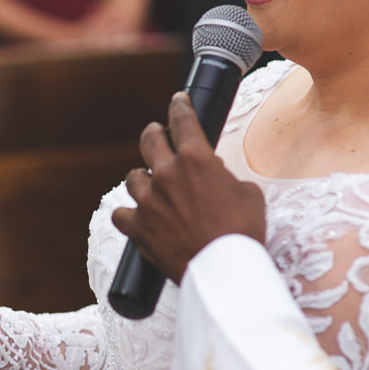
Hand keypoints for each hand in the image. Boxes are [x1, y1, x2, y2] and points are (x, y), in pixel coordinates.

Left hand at [111, 93, 265, 282]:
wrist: (224, 270)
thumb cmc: (242, 231)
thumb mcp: (247, 194)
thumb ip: (225, 178)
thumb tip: (214, 176)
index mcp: (196, 159)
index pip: (183, 120)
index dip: (180, 106)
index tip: (178, 100)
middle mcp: (166, 174)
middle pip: (150, 139)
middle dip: (155, 133)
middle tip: (157, 134)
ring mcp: (148, 201)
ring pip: (133, 177)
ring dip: (143, 178)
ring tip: (151, 184)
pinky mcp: (137, 227)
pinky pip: (121, 214)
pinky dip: (129, 215)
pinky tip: (136, 217)